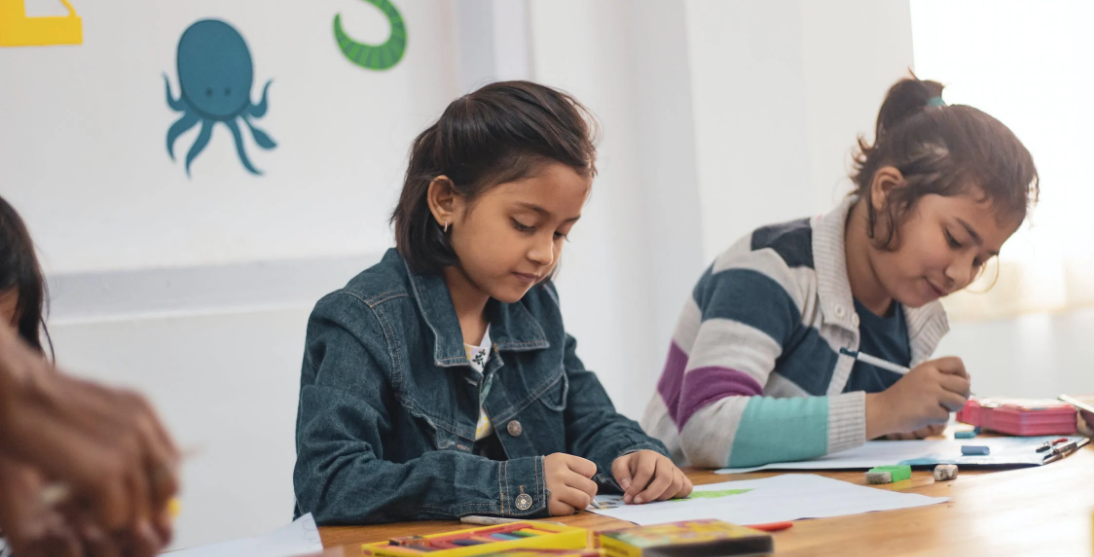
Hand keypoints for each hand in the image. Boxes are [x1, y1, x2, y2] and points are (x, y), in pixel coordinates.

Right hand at [0, 327, 179, 537]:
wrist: (13, 389)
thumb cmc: (38, 404)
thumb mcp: (94, 413)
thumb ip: (119, 437)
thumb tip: (135, 478)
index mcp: (142, 410)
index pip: (171, 461)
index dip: (154, 486)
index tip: (134, 498)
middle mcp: (142, 428)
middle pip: (167, 487)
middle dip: (143, 506)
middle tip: (112, 509)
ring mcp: (127, 449)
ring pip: (142, 506)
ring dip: (116, 515)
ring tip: (88, 506)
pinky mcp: (105, 472)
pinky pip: (116, 515)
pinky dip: (98, 519)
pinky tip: (79, 507)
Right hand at [544, 453, 597, 515]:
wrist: (514, 484)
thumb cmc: (541, 474)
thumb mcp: (555, 462)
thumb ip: (574, 469)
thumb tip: (593, 486)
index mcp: (561, 459)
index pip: (591, 469)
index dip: (586, 476)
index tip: (576, 478)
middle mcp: (559, 473)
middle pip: (591, 487)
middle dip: (587, 493)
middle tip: (578, 493)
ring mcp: (555, 490)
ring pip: (584, 500)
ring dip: (580, 503)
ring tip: (572, 501)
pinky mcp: (550, 505)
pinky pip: (571, 511)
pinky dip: (567, 510)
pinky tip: (559, 505)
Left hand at [611, 450, 691, 504]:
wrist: (643, 464)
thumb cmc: (632, 467)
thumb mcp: (620, 466)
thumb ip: (621, 474)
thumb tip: (627, 487)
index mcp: (648, 456)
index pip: (646, 471)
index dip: (637, 487)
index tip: (629, 498)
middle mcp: (664, 461)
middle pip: (665, 477)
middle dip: (651, 493)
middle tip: (640, 502)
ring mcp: (675, 469)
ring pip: (676, 484)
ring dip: (662, 497)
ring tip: (651, 499)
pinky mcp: (683, 478)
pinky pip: (686, 488)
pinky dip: (677, 496)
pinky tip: (665, 498)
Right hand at [866, 356, 969, 438]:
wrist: (883, 410)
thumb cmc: (903, 396)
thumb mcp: (920, 378)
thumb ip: (941, 377)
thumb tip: (968, 379)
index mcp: (928, 367)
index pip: (956, 362)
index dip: (962, 374)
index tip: (955, 384)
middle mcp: (931, 377)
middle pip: (964, 384)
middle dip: (961, 395)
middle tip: (949, 401)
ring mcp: (931, 393)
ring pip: (960, 401)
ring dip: (951, 408)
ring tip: (936, 408)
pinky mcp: (930, 410)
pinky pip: (947, 416)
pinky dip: (938, 419)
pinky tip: (925, 415)